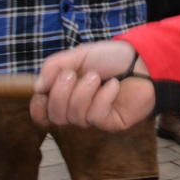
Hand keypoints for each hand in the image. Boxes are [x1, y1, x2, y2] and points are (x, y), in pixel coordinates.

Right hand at [31, 41, 154, 131]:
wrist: (142, 60)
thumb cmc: (110, 59)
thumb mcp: (78, 56)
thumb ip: (54, 67)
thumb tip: (38, 87)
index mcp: (66, 94)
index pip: (43, 113)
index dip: (38, 107)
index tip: (41, 93)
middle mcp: (77, 109)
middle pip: (55, 116)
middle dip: (61, 93)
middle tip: (74, 74)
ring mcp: (94, 118)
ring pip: (75, 117)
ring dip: (83, 92)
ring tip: (96, 76)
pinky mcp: (111, 123)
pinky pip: (96, 116)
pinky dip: (103, 97)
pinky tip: (113, 86)